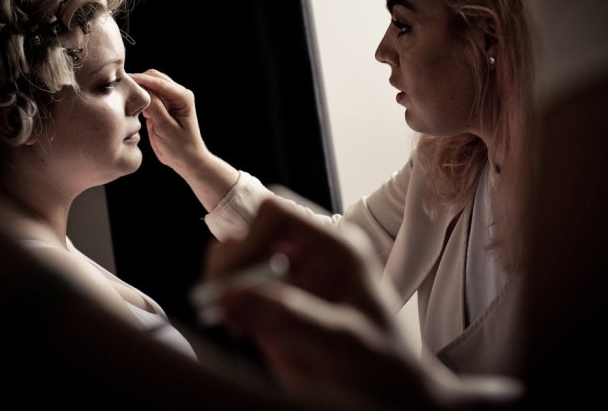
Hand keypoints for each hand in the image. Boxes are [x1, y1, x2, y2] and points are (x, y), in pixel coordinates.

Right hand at [132, 69, 238, 211]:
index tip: (124, 79)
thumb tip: (141, 91)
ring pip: (149, 86)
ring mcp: (168, 100)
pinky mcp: (160, 107)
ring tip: (122, 95)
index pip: (159, 82)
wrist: (186, 160)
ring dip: (138, 89)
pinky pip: (146, 97)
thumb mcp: (166, 128)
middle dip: (138, 81)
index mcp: (182, 97)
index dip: (141, 80)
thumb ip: (155, 108)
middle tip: (120, 88)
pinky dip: (138, 98)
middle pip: (153, 78)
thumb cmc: (180, 147)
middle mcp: (176, 94)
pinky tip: (129, 105)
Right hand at [200, 198, 522, 409]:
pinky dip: (225, 307)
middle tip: (219, 298)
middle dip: (228, 261)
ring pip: (237, 260)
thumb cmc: (381, 364)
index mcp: (334, 247)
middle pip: (250, 231)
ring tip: (231, 321)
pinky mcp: (273, 307)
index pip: (276, 215)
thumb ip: (291, 316)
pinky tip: (238, 332)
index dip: (247, 240)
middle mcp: (308, 256)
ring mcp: (289, 280)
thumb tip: (231, 295)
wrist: (388, 396)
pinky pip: (236, 293)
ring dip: (223, 284)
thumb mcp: (343, 340)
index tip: (234, 280)